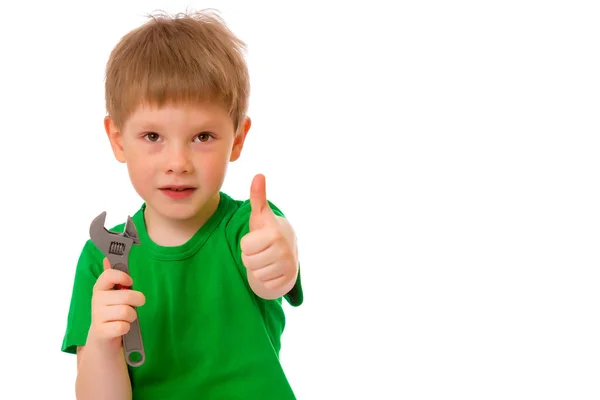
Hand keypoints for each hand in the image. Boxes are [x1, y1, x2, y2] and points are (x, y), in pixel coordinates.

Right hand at [88, 258, 145, 348]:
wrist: (102, 339)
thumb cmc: (112, 312)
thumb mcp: (113, 294)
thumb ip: (114, 279)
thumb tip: (107, 259)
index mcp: (100, 288)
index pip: (108, 275)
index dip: (122, 277)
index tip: (130, 282)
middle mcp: (96, 301)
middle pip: (126, 296)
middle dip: (137, 300)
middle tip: (135, 304)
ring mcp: (97, 316)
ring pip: (126, 311)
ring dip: (132, 316)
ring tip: (126, 317)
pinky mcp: (101, 331)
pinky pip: (123, 326)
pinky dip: (127, 327)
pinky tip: (121, 327)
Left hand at [241, 174, 298, 298]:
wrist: (288, 252)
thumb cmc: (268, 232)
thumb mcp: (261, 215)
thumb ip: (258, 196)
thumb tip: (258, 175)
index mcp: (275, 232)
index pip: (245, 245)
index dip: (247, 243)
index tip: (257, 239)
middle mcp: (284, 249)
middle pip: (248, 261)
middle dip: (251, 257)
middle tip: (261, 250)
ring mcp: (288, 265)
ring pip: (255, 274)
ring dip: (257, 268)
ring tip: (266, 259)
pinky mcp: (288, 280)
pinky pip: (264, 284)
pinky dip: (266, 279)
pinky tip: (272, 270)